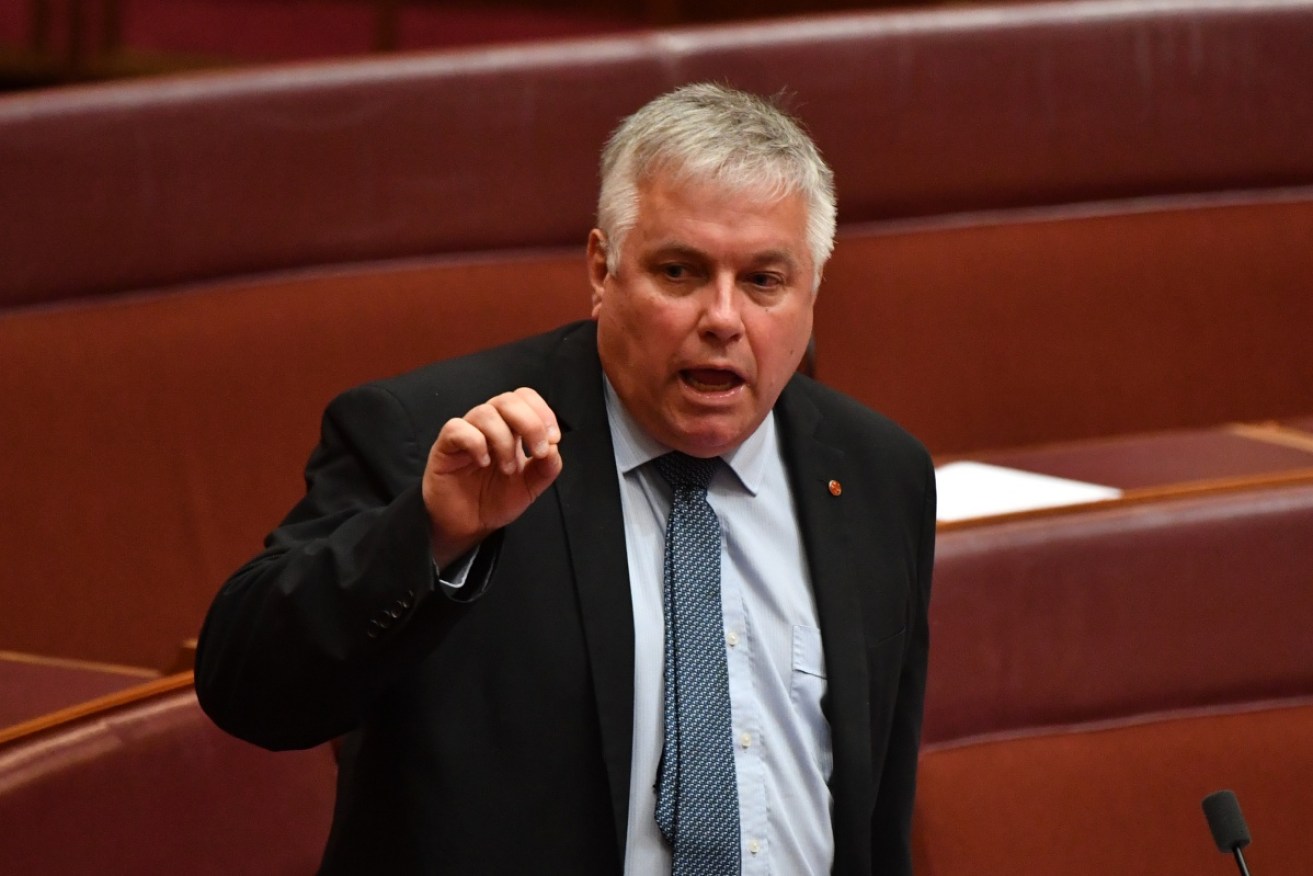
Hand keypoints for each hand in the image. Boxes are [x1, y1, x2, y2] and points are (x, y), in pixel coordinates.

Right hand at [421, 388, 562, 566]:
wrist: (468, 525)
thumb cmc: (494, 500)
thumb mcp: (531, 487)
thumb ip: (546, 468)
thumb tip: (554, 448)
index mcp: (511, 428)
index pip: (525, 398)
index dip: (542, 412)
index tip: (553, 438)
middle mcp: (489, 425)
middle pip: (508, 400)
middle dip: (530, 423)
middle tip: (537, 452)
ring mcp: (466, 432)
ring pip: (485, 413)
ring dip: (504, 441)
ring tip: (508, 469)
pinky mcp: (445, 446)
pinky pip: (457, 428)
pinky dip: (476, 443)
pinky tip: (483, 463)